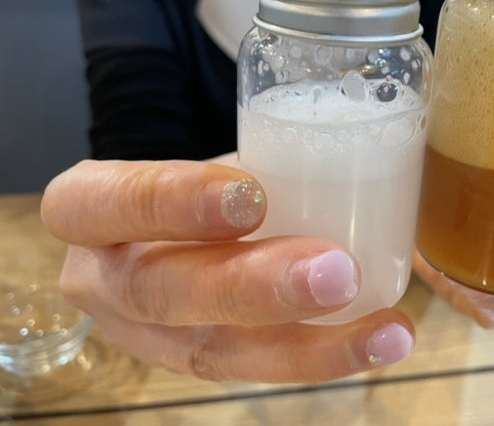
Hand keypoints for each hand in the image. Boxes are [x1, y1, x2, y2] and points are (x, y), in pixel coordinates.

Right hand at [41, 160, 414, 383]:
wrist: (184, 233)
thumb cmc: (204, 186)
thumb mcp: (215, 162)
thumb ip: (261, 160)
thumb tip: (368, 143)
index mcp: (91, 209)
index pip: (109, 202)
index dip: (172, 202)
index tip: (251, 195)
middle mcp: (106, 279)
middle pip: (162, 291)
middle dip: (253, 286)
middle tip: (335, 270)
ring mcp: (149, 334)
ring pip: (215, 351)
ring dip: (306, 344)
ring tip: (385, 329)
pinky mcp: (199, 361)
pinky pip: (257, 368)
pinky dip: (325, 356)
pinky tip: (383, 339)